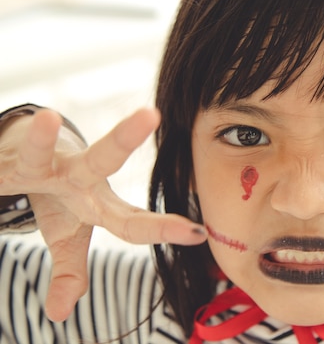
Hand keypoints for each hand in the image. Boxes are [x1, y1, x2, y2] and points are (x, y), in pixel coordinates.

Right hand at [0, 108, 206, 321]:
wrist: (28, 159)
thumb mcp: (66, 238)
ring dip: (42, 140)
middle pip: (103, 160)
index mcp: (98, 204)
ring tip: (47, 118)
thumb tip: (60, 314)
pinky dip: (0, 160)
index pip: (132, 220)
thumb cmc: (59, 198)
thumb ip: (71, 271)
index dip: (162, 228)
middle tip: (150, 116)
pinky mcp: (12, 158)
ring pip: (44, 152)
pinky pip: (5, 159)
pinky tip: (2, 148)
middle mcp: (77, 177)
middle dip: (124, 140)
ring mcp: (45, 164)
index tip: (196, 232)